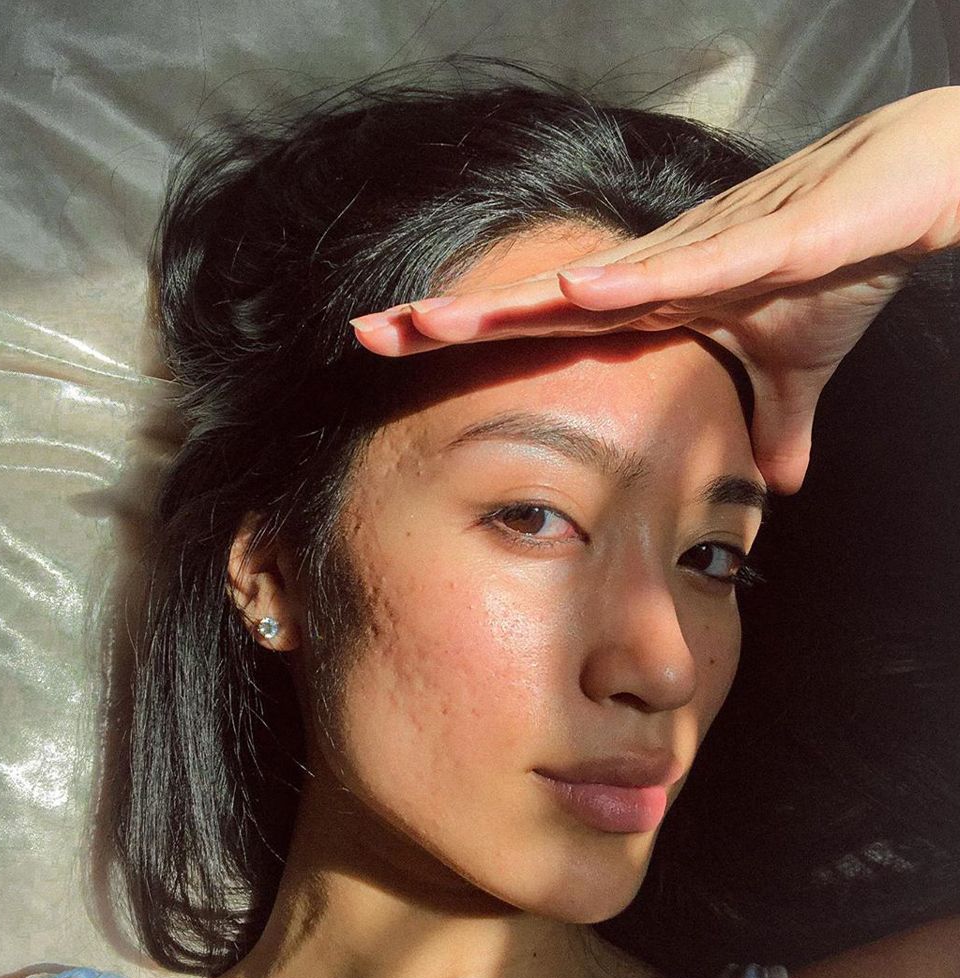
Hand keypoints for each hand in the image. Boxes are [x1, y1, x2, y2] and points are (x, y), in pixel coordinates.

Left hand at [350, 87, 959, 493]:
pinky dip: (628, 283)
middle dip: (451, 321)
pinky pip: (685, 270)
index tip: (400, 354)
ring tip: (434, 323)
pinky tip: (570, 291)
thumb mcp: (793, 370)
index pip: (541, 326)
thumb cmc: (840, 270)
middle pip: (533, 301)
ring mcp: (697, 258)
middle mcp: (654, 277)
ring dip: (510, 304)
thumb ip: (772, 423)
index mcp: (651, 304)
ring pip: (586, 282)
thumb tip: (777, 485)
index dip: (471, 339)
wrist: (907, 197)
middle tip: (367, 335)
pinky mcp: (759, 248)